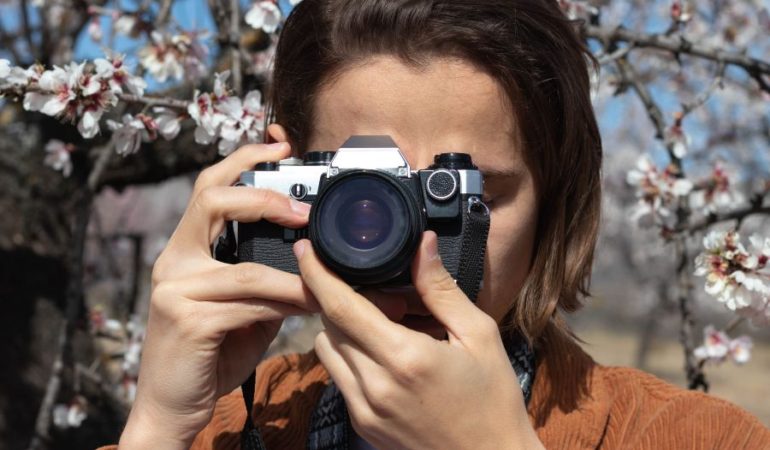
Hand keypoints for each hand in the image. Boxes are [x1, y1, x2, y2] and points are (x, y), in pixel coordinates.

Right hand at [120, 142, 319, 448]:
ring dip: (296, 273)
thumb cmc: (210, 353)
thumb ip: (264, 277)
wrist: (173, 406)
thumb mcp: (241, 307)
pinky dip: (287, 302)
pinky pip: (251, 302)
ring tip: (329, 273)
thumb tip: (310, 258)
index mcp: (185, 249)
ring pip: (247, 265)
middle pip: (212, 199)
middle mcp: (173, 260)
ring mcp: (175, 288)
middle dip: (264, 195)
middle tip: (305, 209)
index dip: (244, 159)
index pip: (210, 187)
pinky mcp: (188, 319)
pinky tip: (310, 306)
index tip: (280, 143)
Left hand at [295, 232, 543, 449]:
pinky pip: (339, 378)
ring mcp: (364, 411)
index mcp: (405, 358)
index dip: (317, 274)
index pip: (340, 307)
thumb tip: (421, 244)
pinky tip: (386, 356)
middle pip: (328, 325)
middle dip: (343, 300)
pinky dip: (350, 357)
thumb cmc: (493, 399)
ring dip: (342, 329)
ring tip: (385, 328)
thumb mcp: (478, 335)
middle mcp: (375, 386)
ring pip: (327, 351)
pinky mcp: (363, 426)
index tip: (306, 251)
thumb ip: (441, 289)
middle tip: (384, 297)